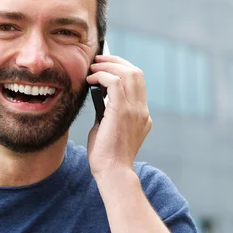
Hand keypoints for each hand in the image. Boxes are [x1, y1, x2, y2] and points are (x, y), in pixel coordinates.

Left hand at [86, 54, 151, 175]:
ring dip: (108, 66)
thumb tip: (97, 97)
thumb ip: (107, 113)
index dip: (123, 69)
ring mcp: (135, 110)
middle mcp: (142, 110)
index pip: (138, 82)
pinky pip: (115, 82)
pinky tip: (90, 80)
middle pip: (136, 73)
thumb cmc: (106, 155)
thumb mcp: (109, 129)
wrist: (112, 172)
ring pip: (128, 73)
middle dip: (116, 62)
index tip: (107, 66)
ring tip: (93, 68)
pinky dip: (102, 76)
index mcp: (142, 115)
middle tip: (98, 60)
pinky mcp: (122, 111)